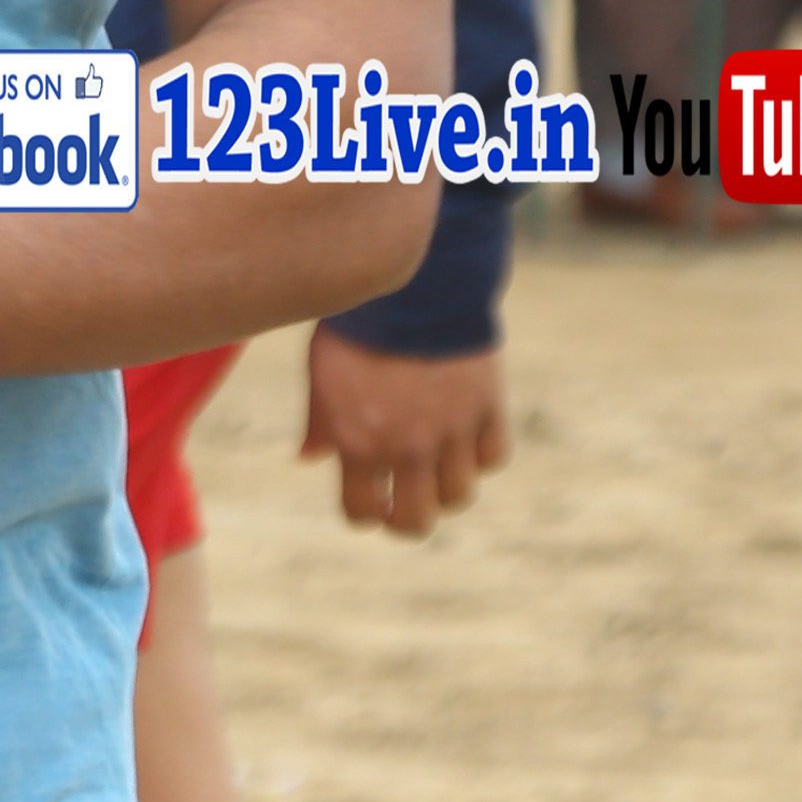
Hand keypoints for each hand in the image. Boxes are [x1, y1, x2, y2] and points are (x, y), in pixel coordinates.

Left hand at [301, 328, 503, 535]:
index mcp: (358, 441)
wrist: (416, 279)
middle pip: (416, 522)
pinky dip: (481, 451)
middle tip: (406, 494)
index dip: (367, 512)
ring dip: (446, 483)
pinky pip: (492, 457)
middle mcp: (406, 446)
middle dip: (408, 514)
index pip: (362, 512)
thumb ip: (319, 420)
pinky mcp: (488, 409)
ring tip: (437, 458)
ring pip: (459, 495)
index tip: (373, 500)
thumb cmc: (359, 322)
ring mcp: (451, 431)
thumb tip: (309, 459)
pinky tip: (465, 430)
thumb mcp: (323, 369)